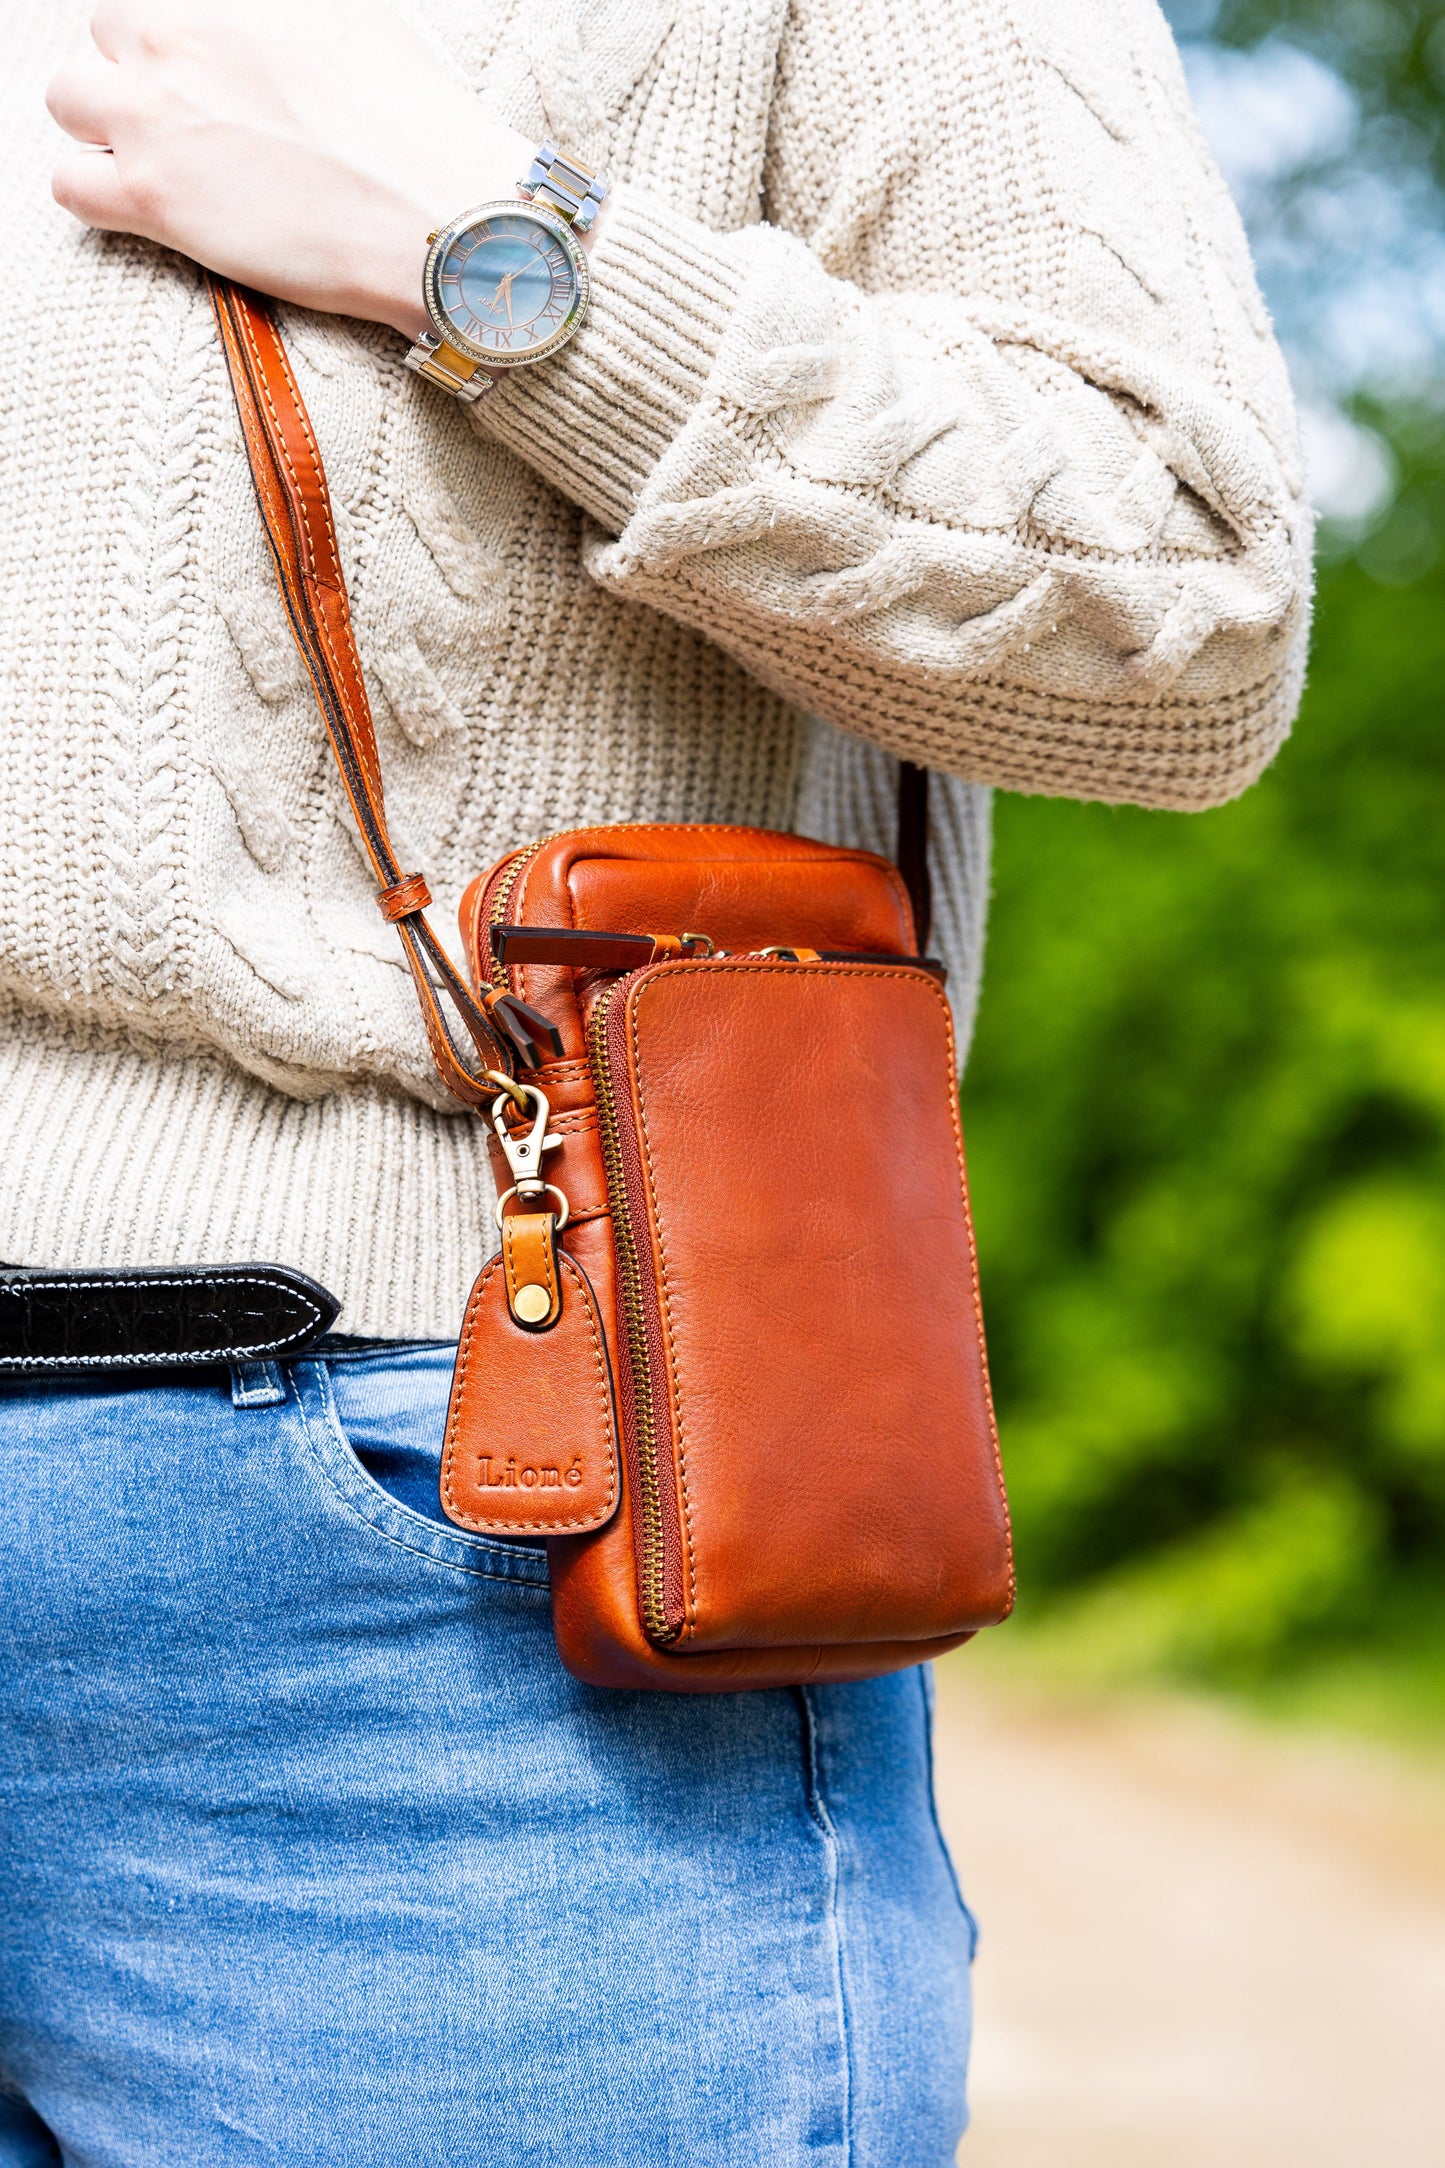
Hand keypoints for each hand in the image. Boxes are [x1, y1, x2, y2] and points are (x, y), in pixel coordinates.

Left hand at [46, 0, 568, 339]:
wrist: (435, 215)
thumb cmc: (416, 116)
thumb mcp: (361, 11)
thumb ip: (295, 6)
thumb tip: (284, 14)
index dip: (181, 33)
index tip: (211, 69)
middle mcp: (172, 34)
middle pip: (110, 32)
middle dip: (142, 70)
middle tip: (198, 117)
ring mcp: (152, 115)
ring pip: (70, 99)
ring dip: (106, 125)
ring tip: (163, 160)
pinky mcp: (150, 198)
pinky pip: (69, 184)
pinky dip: (98, 193)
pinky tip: (150, 207)